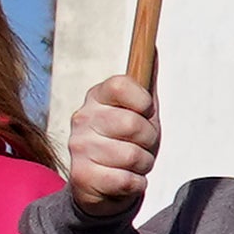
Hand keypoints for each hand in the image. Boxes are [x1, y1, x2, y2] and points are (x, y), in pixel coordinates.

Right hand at [67, 74, 160, 218]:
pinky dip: (136, 184)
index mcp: (96, 97)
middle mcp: (82, 119)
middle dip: (149, 140)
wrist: (102, 186)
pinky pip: (127, 180)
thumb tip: (155, 48)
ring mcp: (78, 148)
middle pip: (134, 124)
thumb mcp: (139, 112)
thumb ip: (146, 84)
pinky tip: (123, 180)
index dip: (142, 101)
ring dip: (143, 165)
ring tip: (131, 165)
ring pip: (133, 156)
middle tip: (140, 146)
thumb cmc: (126, 143)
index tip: (145, 112)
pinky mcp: (81, 177)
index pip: (120, 84)